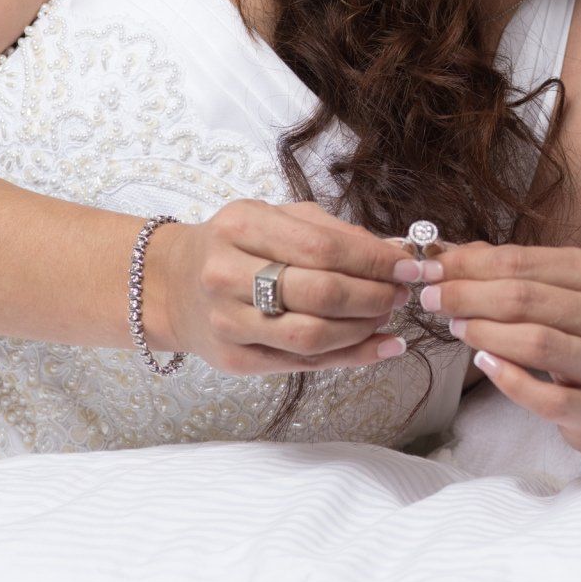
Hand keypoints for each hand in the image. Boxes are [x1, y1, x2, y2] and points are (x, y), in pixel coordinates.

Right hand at [157, 199, 414, 374]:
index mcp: (240, 225)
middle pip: (320, 292)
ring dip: (364, 329)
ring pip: (312, 335)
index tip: (408, 264)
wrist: (172, 284)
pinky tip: (380, 346)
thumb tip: (393, 252)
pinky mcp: (234, 359)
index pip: (322, 247)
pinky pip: (302, 363)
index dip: (374, 260)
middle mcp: (226, 273)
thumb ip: (333, 231)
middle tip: (401, 293)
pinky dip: (351, 357)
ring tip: (387, 316)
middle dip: (374, 295)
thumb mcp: (276, 217)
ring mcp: (227, 321)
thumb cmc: (236, 245)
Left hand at [423, 242, 580, 484]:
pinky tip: (483, 364)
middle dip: (467, 295)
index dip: (469, 264)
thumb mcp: (560, 296)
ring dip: (484, 333)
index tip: (430, 268)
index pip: (522, 260)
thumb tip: (449, 252)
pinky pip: (546, 396)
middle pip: (524, 298)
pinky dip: (509, 379)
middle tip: (430, 298)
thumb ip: (511, 273)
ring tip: (455, 327)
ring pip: (536, 342)